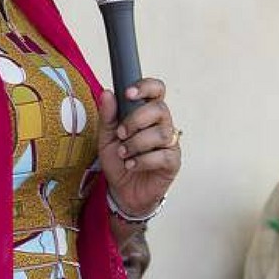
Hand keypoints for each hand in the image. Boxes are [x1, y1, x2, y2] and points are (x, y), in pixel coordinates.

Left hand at [97, 79, 180, 218]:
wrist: (122, 191)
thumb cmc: (118, 161)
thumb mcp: (106, 137)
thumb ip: (107, 116)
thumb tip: (107, 94)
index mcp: (147, 114)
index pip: (157, 90)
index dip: (146, 87)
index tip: (128, 94)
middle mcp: (162, 125)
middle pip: (160, 109)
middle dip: (136, 120)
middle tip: (121, 134)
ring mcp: (169, 143)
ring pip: (161, 133)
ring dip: (137, 143)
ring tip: (124, 153)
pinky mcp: (172, 162)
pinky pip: (163, 155)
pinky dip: (143, 160)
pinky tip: (132, 165)